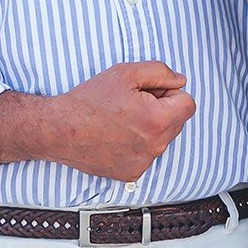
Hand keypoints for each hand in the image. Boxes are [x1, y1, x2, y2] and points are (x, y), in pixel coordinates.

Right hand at [44, 61, 195, 182]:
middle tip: (132, 103)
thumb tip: (180, 81)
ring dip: (149, 128)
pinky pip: (145, 155)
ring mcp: (143, 163)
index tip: (151, 92)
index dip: (171, 92)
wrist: (59, 130)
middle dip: (162, 110)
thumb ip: (160, 73)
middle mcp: (155, 146)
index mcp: (158, 120)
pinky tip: (115, 136)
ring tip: (120, 120)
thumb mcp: (125, 73)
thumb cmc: (89, 100)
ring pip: (161, 139)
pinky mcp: (131, 174)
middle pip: (176, 122)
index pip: (188, 104)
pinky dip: (136, 145)